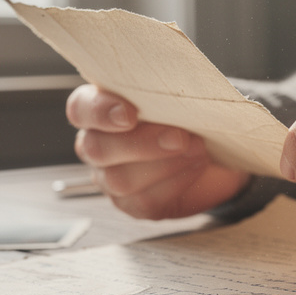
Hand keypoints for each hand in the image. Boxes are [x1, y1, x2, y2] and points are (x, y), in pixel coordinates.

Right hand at [67, 84, 248, 218]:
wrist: (215, 150)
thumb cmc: (191, 116)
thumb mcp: (181, 97)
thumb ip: (167, 92)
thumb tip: (180, 90)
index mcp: (100, 109)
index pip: (80, 109)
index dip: (100, 112)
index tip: (130, 114)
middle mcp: (97, 144)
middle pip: (96, 149)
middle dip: (141, 144)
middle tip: (180, 137)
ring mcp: (110, 178)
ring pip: (118, 180)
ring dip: (164, 164)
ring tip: (197, 150)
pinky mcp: (133, 204)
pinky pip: (143, 201)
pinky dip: (175, 183)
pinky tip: (195, 167)